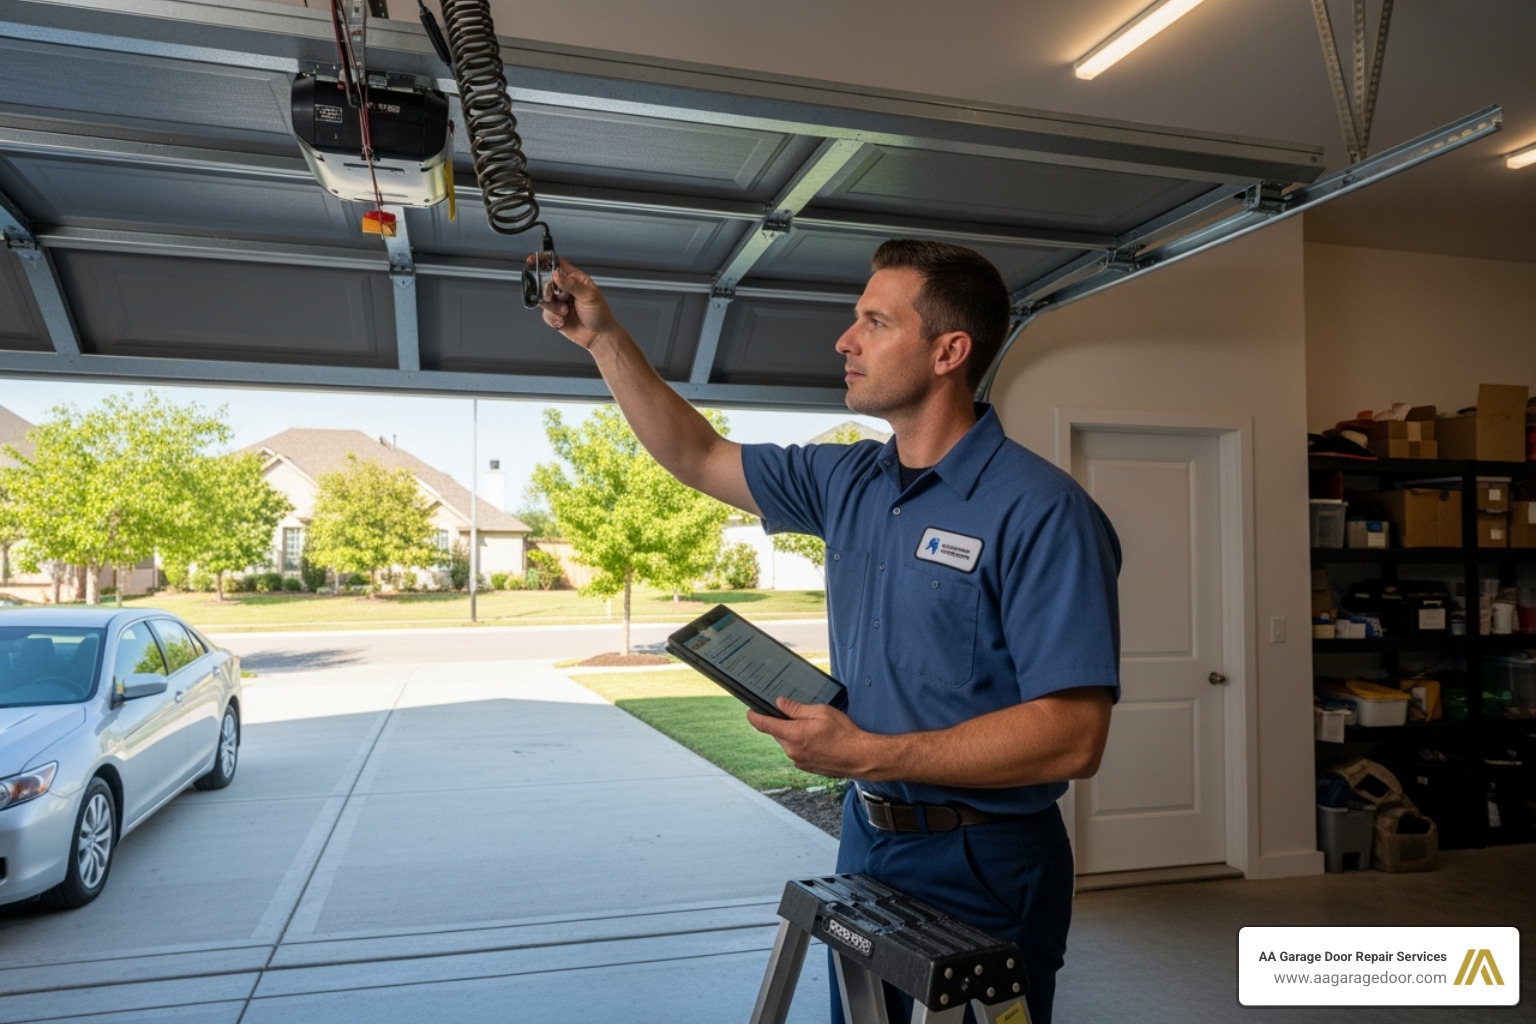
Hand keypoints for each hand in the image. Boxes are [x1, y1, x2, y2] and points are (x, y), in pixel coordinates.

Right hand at [535, 257, 617, 349]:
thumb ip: (571, 284)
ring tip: (565, 312)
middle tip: (558, 297)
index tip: (533, 260)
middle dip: (548, 290)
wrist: (599, 336)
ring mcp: (558, 302)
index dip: (544, 260)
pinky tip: (563, 320)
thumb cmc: (599, 313)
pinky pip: (545, 314)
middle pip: (544, 281)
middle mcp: (564, 289)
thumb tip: (556, 274)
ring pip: (543, 299)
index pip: (556, 264)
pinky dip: (553, 318)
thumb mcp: (588, 295)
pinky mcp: (555, 315)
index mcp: (574, 278)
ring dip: (553, 307)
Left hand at [747, 697, 882, 778]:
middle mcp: (792, 750)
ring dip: (794, 733)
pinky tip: (818, 739)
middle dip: (782, 722)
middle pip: (777, 733)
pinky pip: (797, 751)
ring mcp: (799, 761)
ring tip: (814, 727)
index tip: (750, 710)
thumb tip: (779, 703)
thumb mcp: (820, 712)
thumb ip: (796, 708)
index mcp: (793, 735)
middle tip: (798, 714)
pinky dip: (801, 743)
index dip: (754, 716)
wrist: (860, 757)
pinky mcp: (806, 767)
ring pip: (788, 742)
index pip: (764, 725)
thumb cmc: (844, 733)